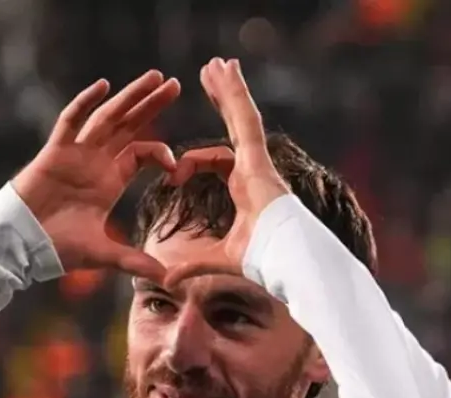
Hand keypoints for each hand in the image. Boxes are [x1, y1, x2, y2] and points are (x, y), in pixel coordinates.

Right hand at [12, 70, 179, 280]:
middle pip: (129, 126)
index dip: (161, 154)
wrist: (20, 247)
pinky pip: (70, 122)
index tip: (178, 165)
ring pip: (106, 117)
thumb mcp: (103, 254)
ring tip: (155, 77)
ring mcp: (75, 154)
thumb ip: (134, 260)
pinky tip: (103, 86)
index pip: (141, 154)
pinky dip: (84, 103)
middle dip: (151, 105)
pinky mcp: (54, 153)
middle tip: (175, 84)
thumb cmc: (56, 248)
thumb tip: (166, 279)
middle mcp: (95, 162)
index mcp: (109, 181)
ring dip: (130, 97)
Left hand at [163, 58, 289, 283]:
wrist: (285, 258)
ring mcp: (258, 160)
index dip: (192, 163)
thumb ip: (190, 264)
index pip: (216, 161)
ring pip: (240, 116)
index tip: (173, 175)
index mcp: (245, 187)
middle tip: (207, 76)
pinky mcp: (258, 156)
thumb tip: (164, 281)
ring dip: (228, 88)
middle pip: (232, 127)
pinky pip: (244, 118)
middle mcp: (253, 169)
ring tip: (216, 64)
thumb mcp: (216, 258)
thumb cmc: (262, 260)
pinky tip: (227, 70)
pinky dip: (235, 94)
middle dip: (220, 101)